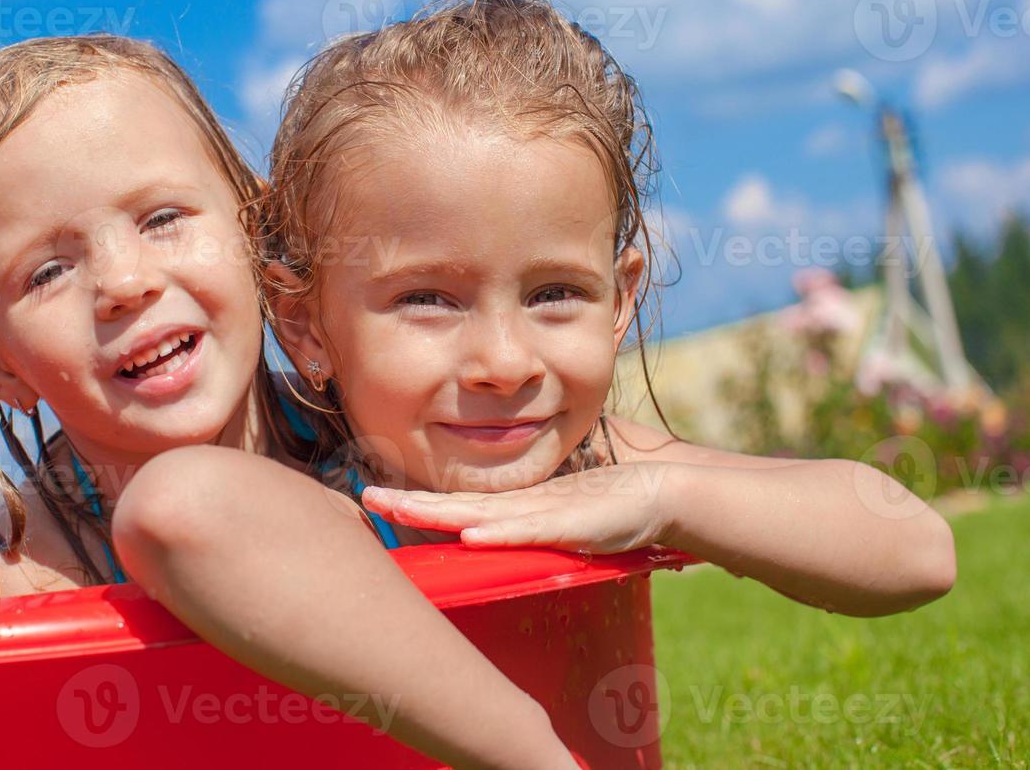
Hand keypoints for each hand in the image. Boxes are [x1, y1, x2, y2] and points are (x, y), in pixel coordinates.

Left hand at [361, 463, 678, 554]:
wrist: (664, 492)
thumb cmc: (615, 509)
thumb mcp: (564, 524)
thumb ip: (531, 528)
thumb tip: (490, 537)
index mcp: (517, 508)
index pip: (456, 505)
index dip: (418, 502)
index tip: (376, 496)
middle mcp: (522, 507)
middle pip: (455, 504)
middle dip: (409, 502)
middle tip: (365, 494)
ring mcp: (545, 513)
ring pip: (480, 512)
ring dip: (437, 512)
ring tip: (396, 508)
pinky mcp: (570, 524)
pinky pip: (528, 529)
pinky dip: (499, 532)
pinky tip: (471, 532)